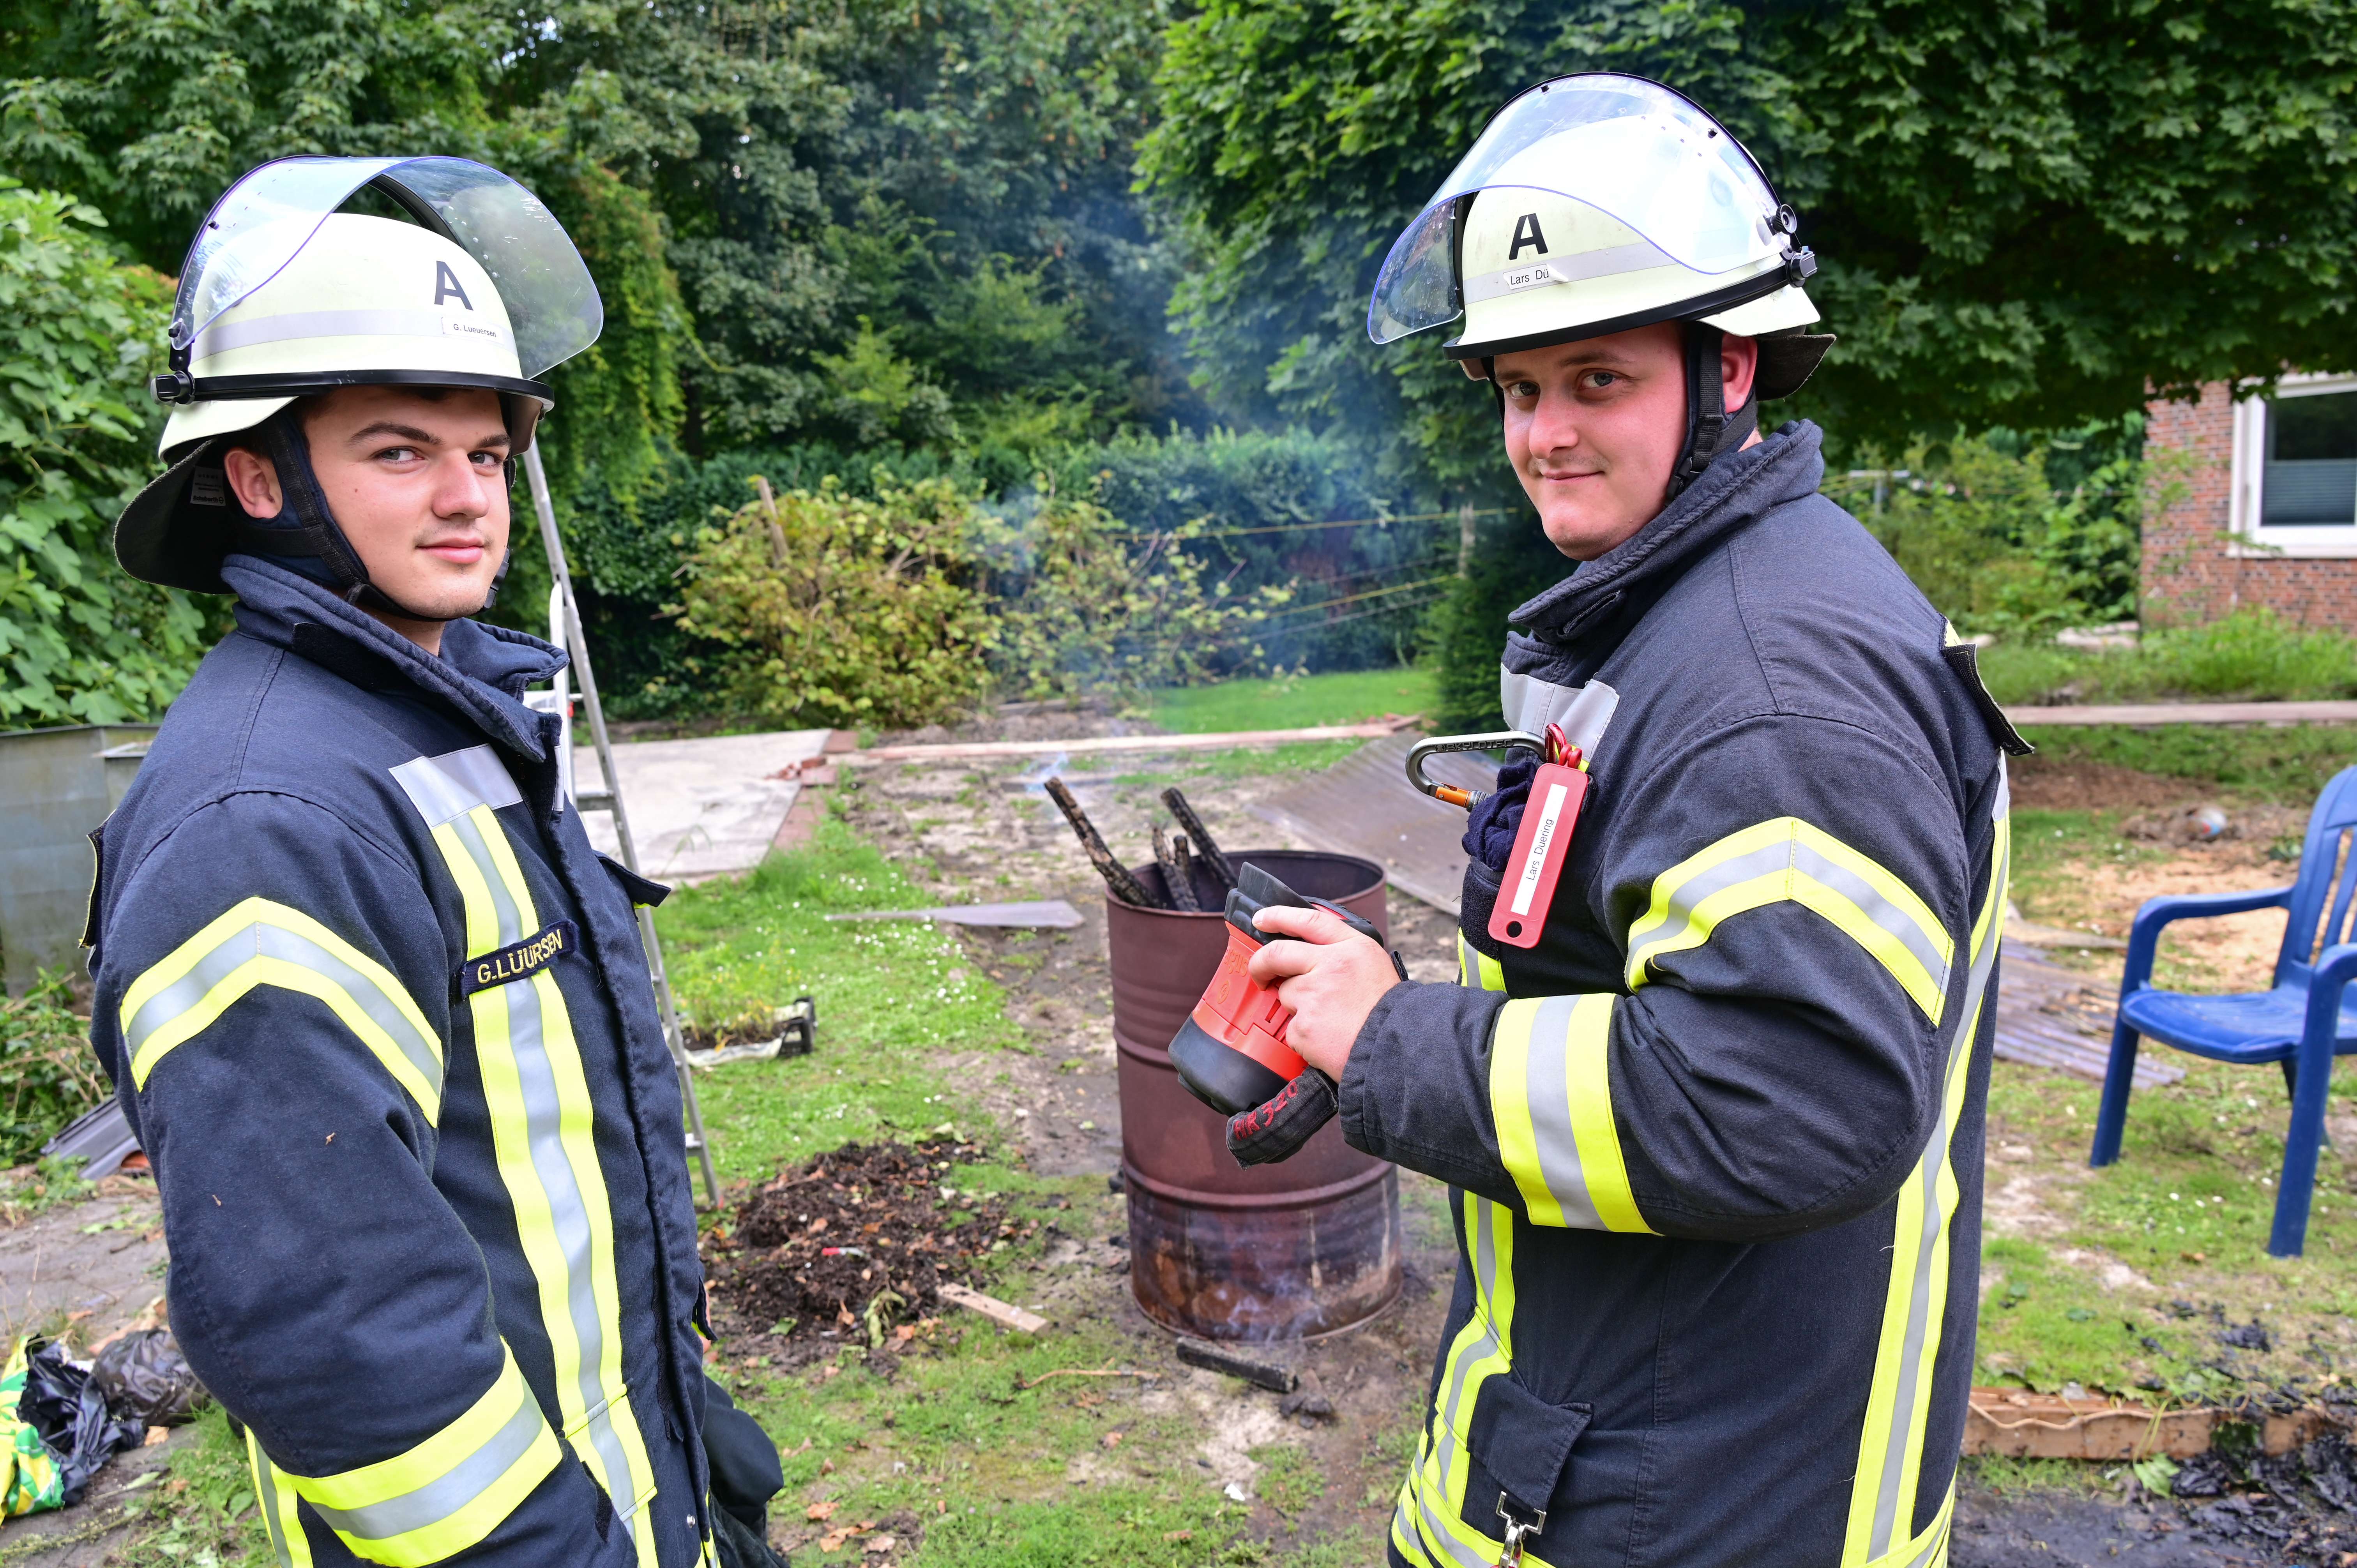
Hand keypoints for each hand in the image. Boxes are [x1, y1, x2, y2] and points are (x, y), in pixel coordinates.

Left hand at [1244, 905, 1400, 1078]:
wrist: (1398, 1050)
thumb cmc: (1389, 1013)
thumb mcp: (1375, 967)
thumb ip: (1344, 955)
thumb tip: (1310, 954)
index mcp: (1353, 948)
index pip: (1309, 920)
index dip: (1279, 916)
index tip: (1261, 919)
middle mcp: (1332, 965)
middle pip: (1278, 953)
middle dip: (1261, 964)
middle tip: (1259, 975)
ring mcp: (1315, 995)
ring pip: (1286, 994)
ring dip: (1299, 1008)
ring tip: (1328, 1021)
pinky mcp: (1304, 1026)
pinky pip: (1292, 1028)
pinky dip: (1305, 1037)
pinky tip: (1328, 1040)